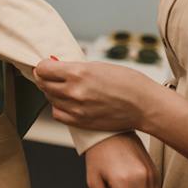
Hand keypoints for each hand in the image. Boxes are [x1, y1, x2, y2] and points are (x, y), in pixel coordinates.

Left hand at [33, 59, 159, 130]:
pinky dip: (58, 107)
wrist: (144, 105)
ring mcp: (77, 108)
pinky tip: (66, 102)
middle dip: (44, 78)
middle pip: (43, 84)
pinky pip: (58, 114)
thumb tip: (56, 66)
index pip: (43, 69)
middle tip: (49, 74)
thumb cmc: (126, 81)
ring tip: (61, 87)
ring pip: (50, 98)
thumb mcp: (97, 66)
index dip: (42, 66)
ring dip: (51, 92)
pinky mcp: (81, 122)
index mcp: (78, 73)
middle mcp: (74, 91)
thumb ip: (74, 68)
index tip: (46, 65)